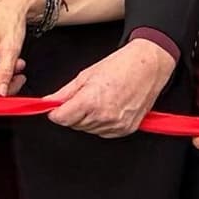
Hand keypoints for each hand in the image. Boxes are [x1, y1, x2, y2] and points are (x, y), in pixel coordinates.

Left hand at [46, 31, 178, 140]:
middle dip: (72, 113)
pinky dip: (100, 123)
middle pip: (74, 125)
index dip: (56, 113)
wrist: (149, 66)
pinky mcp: (126, 129)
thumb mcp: (86, 75)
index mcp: (91, 101)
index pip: (62, 118)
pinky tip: (106, 108)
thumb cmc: (122, 66)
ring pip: (88, 129)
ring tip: (97, 99)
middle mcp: (104, 116)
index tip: (55, 108)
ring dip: (87, 118)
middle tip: (81, 97)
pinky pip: (103, 132)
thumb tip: (49, 101)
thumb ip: (65, 92)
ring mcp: (116, 124)